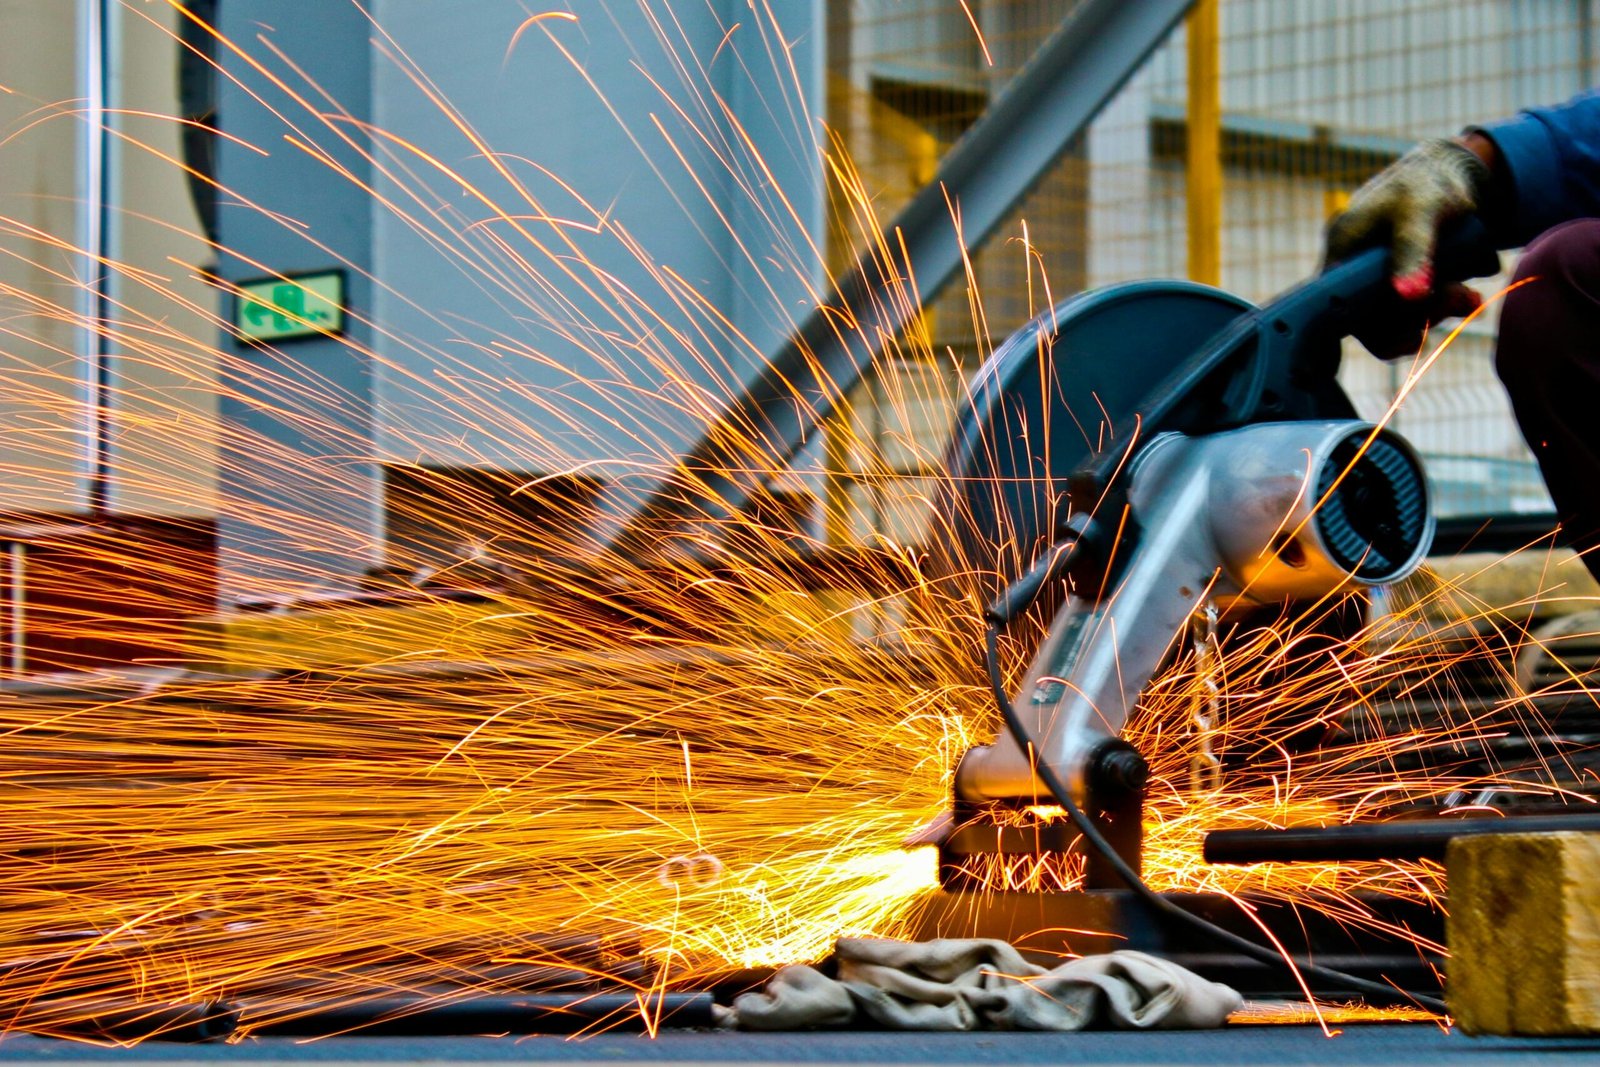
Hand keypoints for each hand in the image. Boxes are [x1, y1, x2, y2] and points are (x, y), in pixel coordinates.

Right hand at [1325, 135, 1496, 357]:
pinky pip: (1410, 314)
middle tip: (1461, 298)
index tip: (1417, 320)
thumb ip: (1414, 249)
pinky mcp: (1395, 285)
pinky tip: (1466, 298)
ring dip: (1435, 314)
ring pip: (1392, 320)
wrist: (1450, 172)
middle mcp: (1349, 268)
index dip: (1372, 322)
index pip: (1338, 303)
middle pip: (1367, 320)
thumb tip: (1408, 295)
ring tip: (1470, 297)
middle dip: (1417, 316)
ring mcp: (1371, 280)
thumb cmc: (1429, 183)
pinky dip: (1440, 309)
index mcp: (1342, 246)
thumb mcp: (1423, 209)